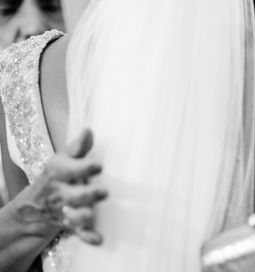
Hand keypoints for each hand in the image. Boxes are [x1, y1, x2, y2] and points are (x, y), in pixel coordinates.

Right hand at [11, 129, 106, 244]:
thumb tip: (88, 130)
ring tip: (92, 215)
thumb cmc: (59, 174)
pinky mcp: (71, 224)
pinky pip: (78, 232)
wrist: (36, 205)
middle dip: (87, 194)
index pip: (70, 169)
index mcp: (60, 173)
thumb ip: (78, 148)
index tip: (99, 165)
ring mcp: (66, 210)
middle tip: (103, 191)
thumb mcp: (63, 159)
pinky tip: (98, 239)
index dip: (84, 168)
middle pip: (73, 195)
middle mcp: (62, 192)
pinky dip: (87, 236)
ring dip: (83, 216)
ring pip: (74, 216)